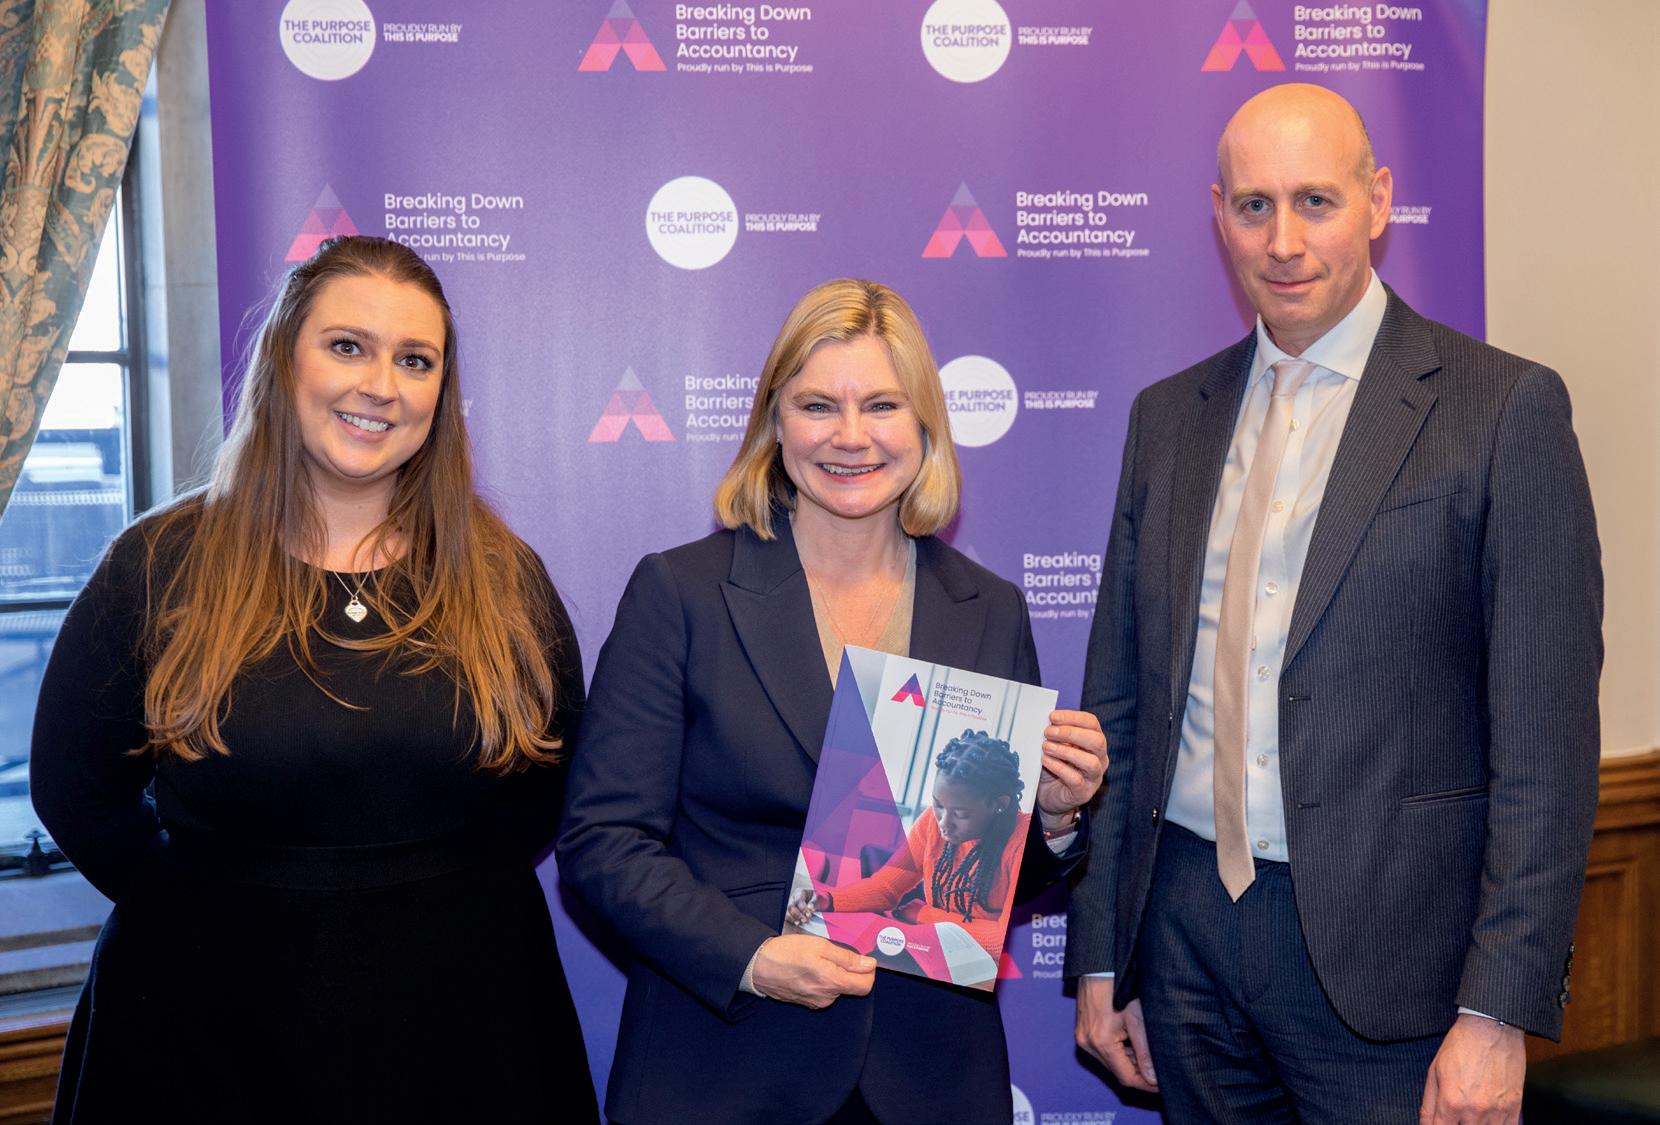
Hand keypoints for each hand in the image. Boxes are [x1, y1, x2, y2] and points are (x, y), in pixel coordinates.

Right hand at [752, 934, 875, 1009]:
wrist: (758, 966)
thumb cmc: (788, 952)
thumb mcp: (820, 946)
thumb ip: (848, 958)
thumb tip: (870, 965)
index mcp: (833, 983)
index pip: (866, 986)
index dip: (868, 971)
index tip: (861, 958)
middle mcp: (827, 997)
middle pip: (851, 986)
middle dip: (848, 970)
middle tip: (832, 953)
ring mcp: (816, 1002)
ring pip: (836, 988)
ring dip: (833, 974)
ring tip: (816, 960)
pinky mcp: (806, 1003)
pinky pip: (823, 992)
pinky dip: (822, 980)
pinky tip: (808, 969)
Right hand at [785, 887, 828, 925]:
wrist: (817, 901)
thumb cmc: (817, 898)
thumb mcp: (818, 898)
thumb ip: (814, 902)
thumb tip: (810, 907)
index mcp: (800, 892)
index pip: (799, 900)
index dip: (803, 909)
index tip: (809, 914)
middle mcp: (794, 897)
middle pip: (790, 906)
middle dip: (797, 915)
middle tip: (805, 920)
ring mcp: (790, 903)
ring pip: (786, 911)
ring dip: (792, 918)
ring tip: (799, 923)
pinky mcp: (789, 910)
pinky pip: (786, 915)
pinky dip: (790, 920)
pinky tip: (796, 923)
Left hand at [1037, 709, 1107, 818]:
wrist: (1048, 794)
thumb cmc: (1054, 765)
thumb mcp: (1055, 745)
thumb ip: (1055, 733)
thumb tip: (1048, 720)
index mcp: (1094, 741)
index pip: (1092, 723)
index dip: (1073, 717)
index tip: (1053, 716)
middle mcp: (1099, 758)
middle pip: (1097, 741)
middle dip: (1071, 733)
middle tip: (1048, 732)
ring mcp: (1094, 777)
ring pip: (1090, 762)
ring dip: (1065, 751)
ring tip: (1046, 747)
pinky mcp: (1084, 792)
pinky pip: (1076, 779)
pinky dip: (1059, 768)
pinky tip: (1046, 761)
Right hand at [1076, 980, 1156, 1090]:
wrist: (1099, 967)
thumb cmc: (1119, 987)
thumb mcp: (1138, 1019)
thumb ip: (1146, 1052)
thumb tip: (1153, 1078)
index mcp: (1102, 1042)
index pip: (1126, 1077)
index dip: (1146, 1084)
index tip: (1162, 1084)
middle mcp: (1087, 1043)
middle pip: (1117, 1072)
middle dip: (1139, 1073)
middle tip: (1159, 1069)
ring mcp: (1082, 1037)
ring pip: (1110, 1062)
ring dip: (1129, 1062)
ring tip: (1147, 1052)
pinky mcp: (1081, 1032)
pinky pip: (1102, 1051)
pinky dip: (1118, 1052)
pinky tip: (1131, 1041)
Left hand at [1419, 1014, 1524, 1123]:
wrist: (1492, 1028)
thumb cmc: (1461, 1046)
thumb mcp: (1434, 1072)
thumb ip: (1429, 1104)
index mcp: (1451, 1102)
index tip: (1438, 1124)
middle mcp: (1474, 1111)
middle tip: (1455, 1117)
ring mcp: (1497, 1112)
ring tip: (1470, 1117)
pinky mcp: (1514, 1109)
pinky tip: (1488, 1119)